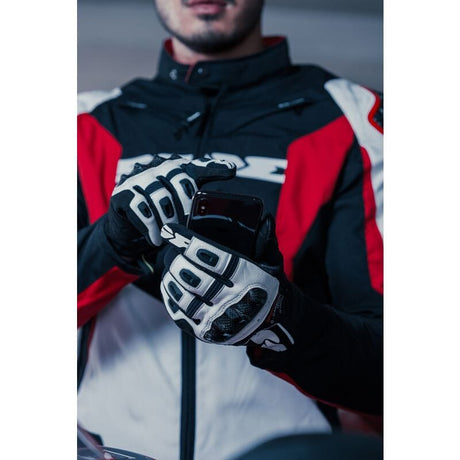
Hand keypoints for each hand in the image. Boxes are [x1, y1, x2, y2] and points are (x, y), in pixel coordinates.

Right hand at [104, 154, 235, 257]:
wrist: (125, 223)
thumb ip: (200, 195)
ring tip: (169, 236)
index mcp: (175, 168)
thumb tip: (229, 180)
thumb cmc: (159, 210)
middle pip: (177, 181)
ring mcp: (137, 178)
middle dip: (184, 207)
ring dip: (167, 220)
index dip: (214, 167)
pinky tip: (155, 238)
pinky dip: (150, 227)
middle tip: (185, 227)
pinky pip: (139, 208)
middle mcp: (157, 166)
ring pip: (159, 196)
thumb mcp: (181, 203)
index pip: (197, 166)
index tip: (232, 171)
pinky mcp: (121, 193)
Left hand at [159, 215, 294, 351]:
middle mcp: (234, 301)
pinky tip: (169, 286)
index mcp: (249, 278)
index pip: (215, 257)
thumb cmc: (268, 288)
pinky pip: (182, 318)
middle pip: (195, 278)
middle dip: (177, 261)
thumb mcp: (273, 263)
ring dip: (171, 280)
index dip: (190, 243)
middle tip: (171, 250)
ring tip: (168, 267)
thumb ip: (265, 241)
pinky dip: (171, 300)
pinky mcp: (209, 334)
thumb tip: (263, 220)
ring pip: (185, 299)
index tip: (172, 231)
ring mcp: (220, 320)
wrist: (275, 325)